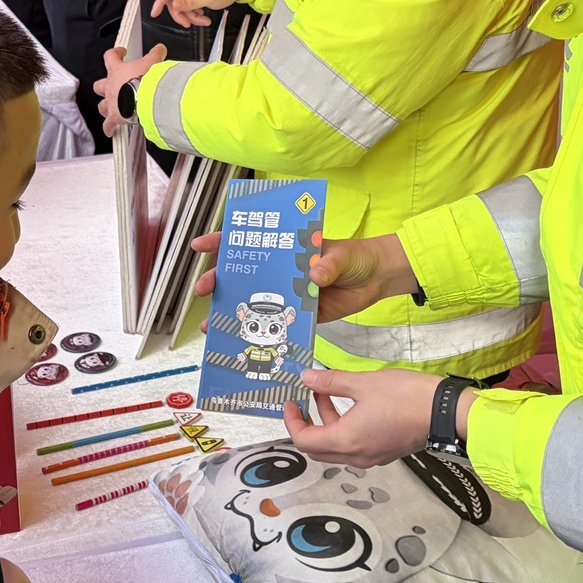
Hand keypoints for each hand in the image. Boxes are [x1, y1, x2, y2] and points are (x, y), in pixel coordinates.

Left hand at [93, 43, 166, 136]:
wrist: (146, 97)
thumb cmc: (146, 80)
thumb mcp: (153, 61)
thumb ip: (156, 54)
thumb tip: (160, 48)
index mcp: (117, 71)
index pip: (110, 57)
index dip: (114, 54)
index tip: (119, 53)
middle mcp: (111, 87)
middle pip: (99, 85)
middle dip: (103, 86)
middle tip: (110, 85)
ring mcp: (111, 102)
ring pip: (101, 105)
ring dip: (105, 107)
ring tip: (110, 109)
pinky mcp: (115, 117)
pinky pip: (108, 125)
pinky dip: (109, 128)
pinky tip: (111, 131)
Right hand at [151, 0, 242, 27]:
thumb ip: (190, 2)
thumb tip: (173, 5)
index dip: (159, 3)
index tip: (154, 14)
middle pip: (174, 2)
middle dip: (181, 15)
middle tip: (189, 24)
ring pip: (183, 7)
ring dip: (191, 17)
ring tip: (205, 22)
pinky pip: (191, 7)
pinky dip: (196, 14)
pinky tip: (205, 17)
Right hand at [191, 229, 416, 324]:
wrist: (379, 279)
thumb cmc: (359, 257)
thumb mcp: (344, 256)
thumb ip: (329, 264)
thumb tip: (314, 275)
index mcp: (289, 249)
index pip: (252, 242)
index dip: (224, 241)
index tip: (202, 246)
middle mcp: (284, 271)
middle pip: (245, 274)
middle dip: (220, 280)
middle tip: (204, 290)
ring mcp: (290, 293)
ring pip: (256, 302)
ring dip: (233, 312)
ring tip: (213, 323)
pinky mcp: (302, 314)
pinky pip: (278, 324)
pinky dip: (263, 333)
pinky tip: (246, 341)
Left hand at [283, 367, 462, 466]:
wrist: (444, 413)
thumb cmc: (407, 398)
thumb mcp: (363, 383)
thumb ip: (330, 382)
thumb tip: (307, 378)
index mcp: (346, 441)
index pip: (304, 441)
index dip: (291, 422)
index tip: (289, 403)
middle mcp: (356, 455)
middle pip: (317, 448)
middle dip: (306, 423)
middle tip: (301, 401)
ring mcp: (371, 456)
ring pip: (336, 446)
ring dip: (326, 422)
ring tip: (326, 392)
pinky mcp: (384, 451)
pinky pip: (354, 445)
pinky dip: (343, 427)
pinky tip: (349, 404)